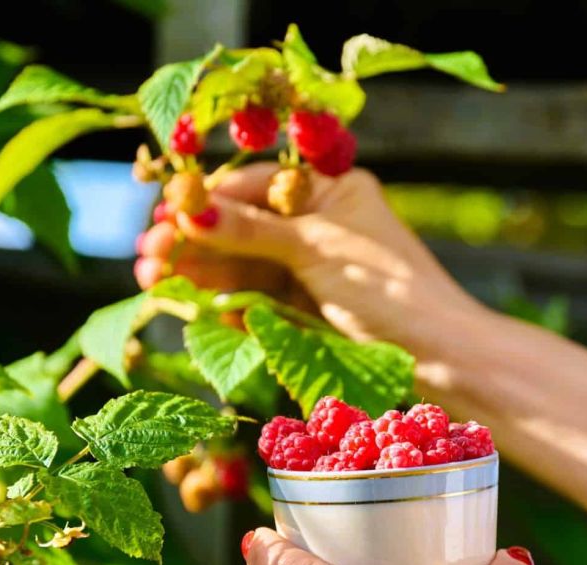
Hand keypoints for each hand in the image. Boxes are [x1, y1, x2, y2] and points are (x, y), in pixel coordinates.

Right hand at [136, 164, 483, 348]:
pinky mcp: (310, 309)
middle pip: (243, 227)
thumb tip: (192, 211)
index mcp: (331, 190)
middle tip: (146, 257)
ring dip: (200, 274)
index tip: (164, 217)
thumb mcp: (315, 250)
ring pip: (245, 266)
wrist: (440, 356)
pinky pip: (259, 300)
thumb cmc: (388, 288)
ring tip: (153, 282)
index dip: (207, 202)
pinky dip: (229, 304)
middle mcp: (319, 224)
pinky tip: (198, 310)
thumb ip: (252, 231)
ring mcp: (313, 268)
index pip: (255, 186)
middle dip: (194, 241)